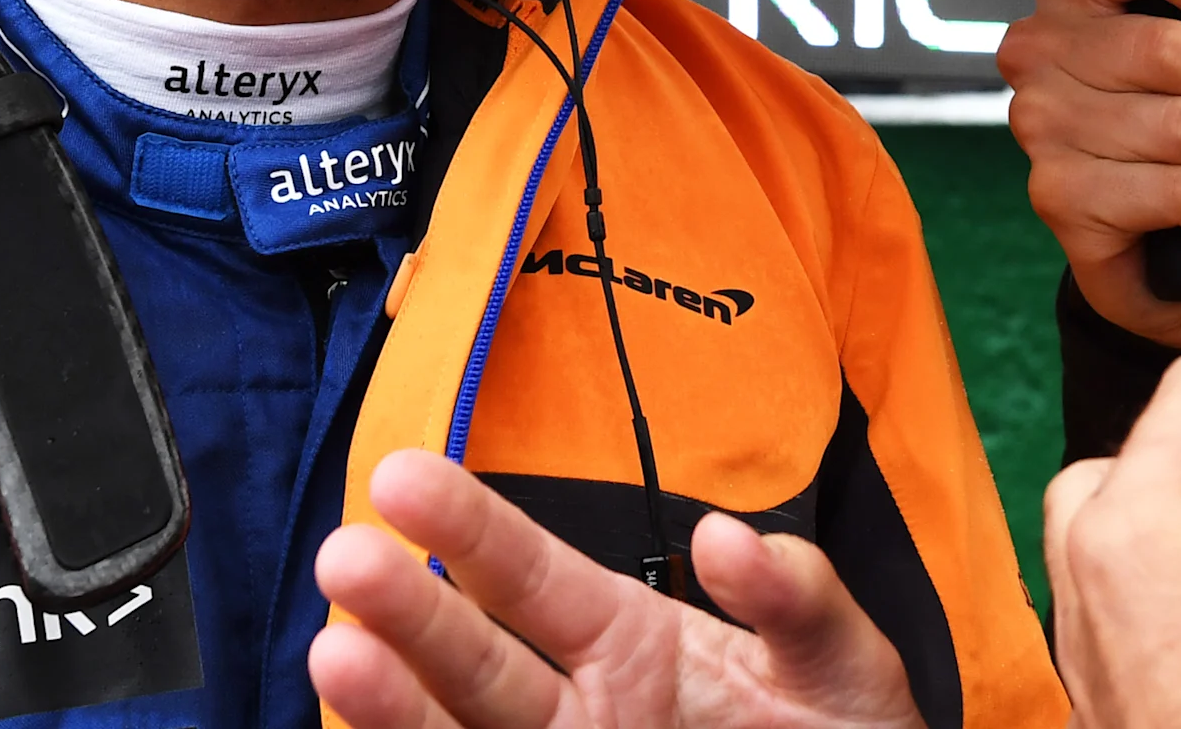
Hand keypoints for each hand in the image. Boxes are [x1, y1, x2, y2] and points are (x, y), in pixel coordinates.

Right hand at [312, 449, 922, 728]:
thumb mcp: (843, 664)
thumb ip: (796, 598)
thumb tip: (728, 538)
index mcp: (631, 642)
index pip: (530, 575)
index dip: (467, 525)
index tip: (400, 476)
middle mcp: (577, 711)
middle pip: (472, 661)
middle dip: (408, 611)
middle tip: (344, 560)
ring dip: (395, 704)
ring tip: (338, 658)